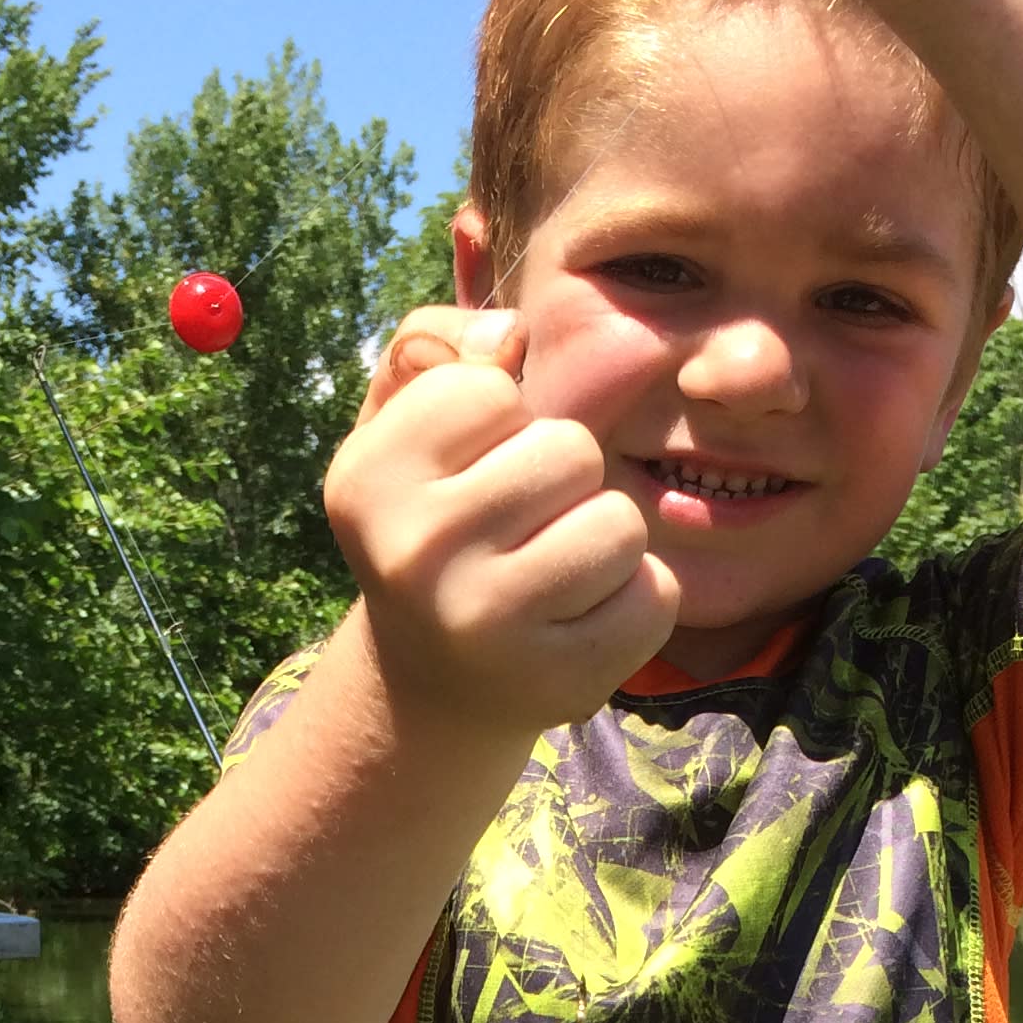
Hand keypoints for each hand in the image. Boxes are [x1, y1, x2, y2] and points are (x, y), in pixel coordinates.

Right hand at [325, 307, 678, 736]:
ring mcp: (488, 625)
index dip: (499, 421)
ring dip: (602, 538)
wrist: (432, 689)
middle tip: (520, 529)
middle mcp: (417, 555)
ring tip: (553, 571)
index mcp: (367, 482)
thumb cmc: (430, 528)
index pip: (489, 388)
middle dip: (561, 479)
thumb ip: (432, 345)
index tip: (470, 471)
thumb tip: (509, 333)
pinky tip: (580, 619)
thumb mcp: (397, 430)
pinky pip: (655, 594)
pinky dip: (635, 601)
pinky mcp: (560, 681)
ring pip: (620, 521)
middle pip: (570, 451)